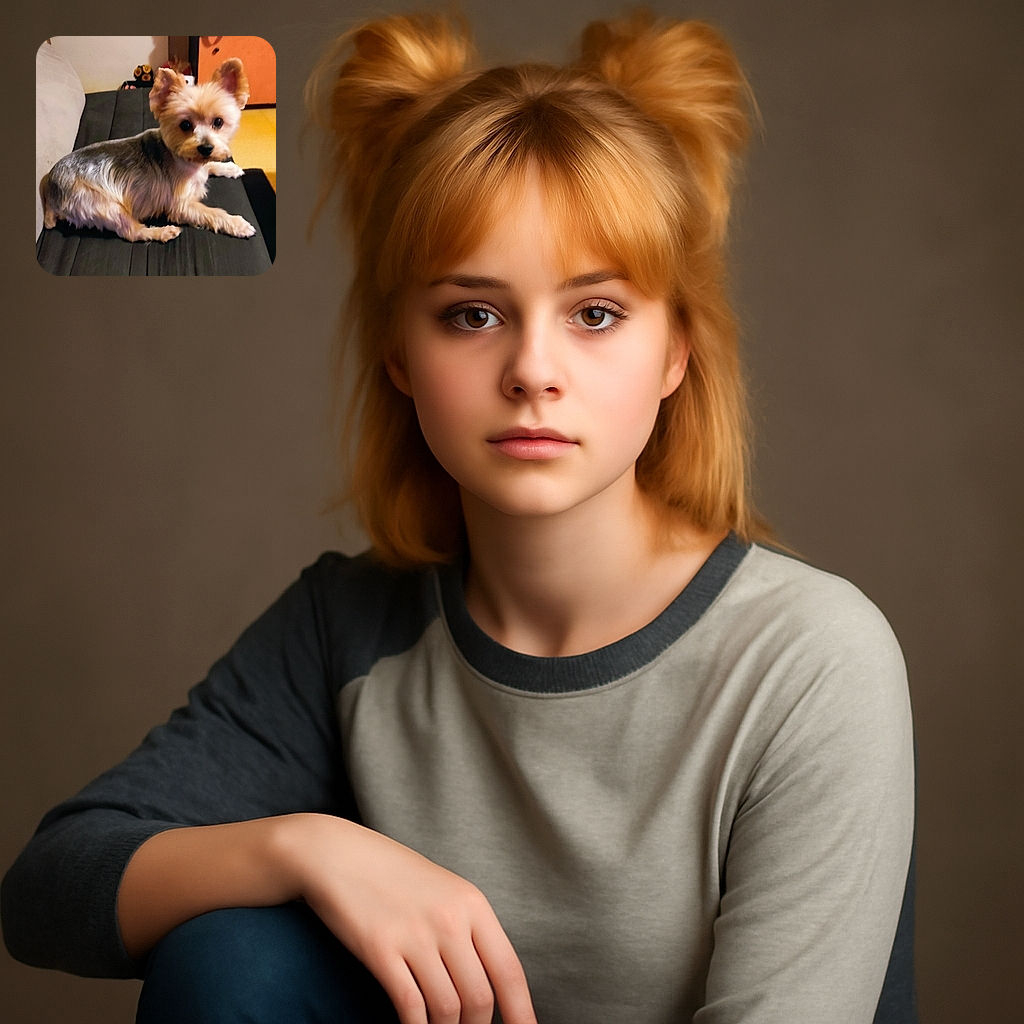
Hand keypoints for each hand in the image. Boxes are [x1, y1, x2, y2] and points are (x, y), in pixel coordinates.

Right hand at [283, 814, 536, 1023]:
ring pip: (448, 1009)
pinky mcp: (382, 949)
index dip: (522, 1013)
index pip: (509, 970)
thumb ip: (468, 929)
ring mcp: (416, 934)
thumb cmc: (391, 874)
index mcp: (472, 903)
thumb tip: (488, 980)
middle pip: (480, 998)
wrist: (338, 853)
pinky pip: (410, 1006)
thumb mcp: (443, 890)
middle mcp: (450, 919)